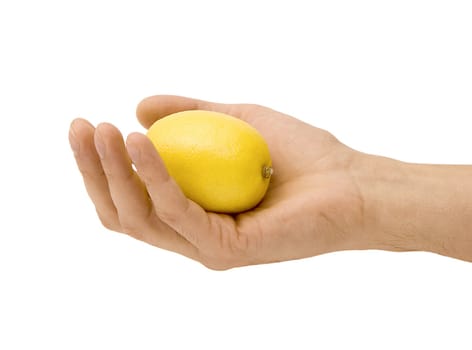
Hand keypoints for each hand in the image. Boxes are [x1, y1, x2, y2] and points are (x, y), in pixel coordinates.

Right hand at [69, 95, 370, 268]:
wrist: (351, 183)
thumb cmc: (301, 154)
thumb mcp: (235, 119)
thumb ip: (189, 114)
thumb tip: (138, 105)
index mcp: (193, 211)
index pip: (131, 196)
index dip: (102, 165)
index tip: (89, 123)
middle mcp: (193, 234)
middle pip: (124, 211)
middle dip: (94, 169)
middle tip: (81, 125)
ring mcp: (207, 246)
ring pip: (141, 218)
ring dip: (114, 172)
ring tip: (102, 129)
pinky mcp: (225, 250)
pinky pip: (177, 212)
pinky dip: (154, 176)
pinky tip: (141, 142)